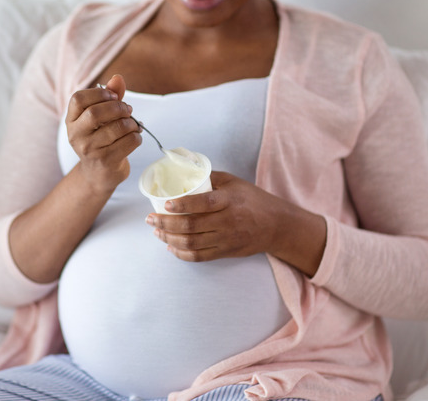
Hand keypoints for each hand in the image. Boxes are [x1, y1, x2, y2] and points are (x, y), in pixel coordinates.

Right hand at [66, 74, 141, 194]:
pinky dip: (137, 137)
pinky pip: (129, 142)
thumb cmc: (101, 140)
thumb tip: (118, 78)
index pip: (78, 99)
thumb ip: (110, 97)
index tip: (113, 96)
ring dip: (131, 123)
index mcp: (71, 121)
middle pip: (95, 113)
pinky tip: (135, 138)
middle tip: (128, 110)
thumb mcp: (101, 118)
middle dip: (118, 107)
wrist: (99, 174)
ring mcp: (90, 150)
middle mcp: (76, 136)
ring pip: (116, 128)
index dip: (99, 93)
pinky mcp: (106, 161)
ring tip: (133, 125)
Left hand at [145, 171, 325, 275]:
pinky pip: (200, 257)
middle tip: (150, 220)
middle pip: (191, 226)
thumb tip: (183, 170)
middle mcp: (227, 221)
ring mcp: (226, 239)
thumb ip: (209, 177)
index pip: (203, 203)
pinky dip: (182, 254)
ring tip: (156, 232)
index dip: (182, 205)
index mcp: (229, 201)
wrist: (277, 225)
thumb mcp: (234, 182)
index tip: (166, 204)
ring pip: (192, 243)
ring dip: (169, 239)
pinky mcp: (226, 252)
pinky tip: (170, 247)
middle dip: (166, 224)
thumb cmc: (253, 200)